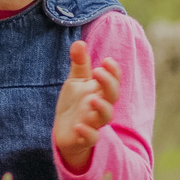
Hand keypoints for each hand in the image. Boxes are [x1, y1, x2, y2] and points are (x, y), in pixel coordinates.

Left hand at [52, 40, 122, 175]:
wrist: (65, 132)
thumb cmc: (75, 105)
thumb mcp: (75, 82)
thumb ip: (79, 64)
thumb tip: (79, 42)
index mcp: (99, 91)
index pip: (113, 80)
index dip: (113, 71)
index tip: (106, 60)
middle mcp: (99, 106)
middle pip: (112, 96)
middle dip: (109, 83)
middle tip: (98, 71)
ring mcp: (93, 122)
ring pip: (105, 117)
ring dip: (102, 107)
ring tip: (92, 99)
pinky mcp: (84, 138)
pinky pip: (91, 137)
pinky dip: (87, 133)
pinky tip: (78, 126)